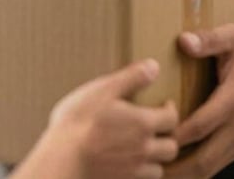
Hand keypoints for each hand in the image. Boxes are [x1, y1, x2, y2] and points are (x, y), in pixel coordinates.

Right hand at [48, 59, 178, 178]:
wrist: (61, 161)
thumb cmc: (79, 123)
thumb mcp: (104, 90)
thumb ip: (132, 77)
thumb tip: (154, 66)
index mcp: (142, 124)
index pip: (172, 119)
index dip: (171, 110)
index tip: (164, 105)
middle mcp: (143, 150)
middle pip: (171, 148)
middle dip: (168, 137)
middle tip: (157, 128)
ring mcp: (132, 172)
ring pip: (158, 170)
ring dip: (156, 160)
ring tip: (144, 148)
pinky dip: (140, 175)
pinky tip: (127, 165)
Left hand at [164, 26, 233, 178]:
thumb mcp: (233, 36)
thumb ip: (208, 39)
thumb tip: (183, 41)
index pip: (199, 127)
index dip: (173, 135)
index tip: (149, 134)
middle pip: (203, 160)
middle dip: (175, 168)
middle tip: (147, 166)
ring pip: (211, 168)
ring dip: (185, 173)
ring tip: (157, 170)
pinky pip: (218, 164)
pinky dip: (198, 169)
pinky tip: (178, 165)